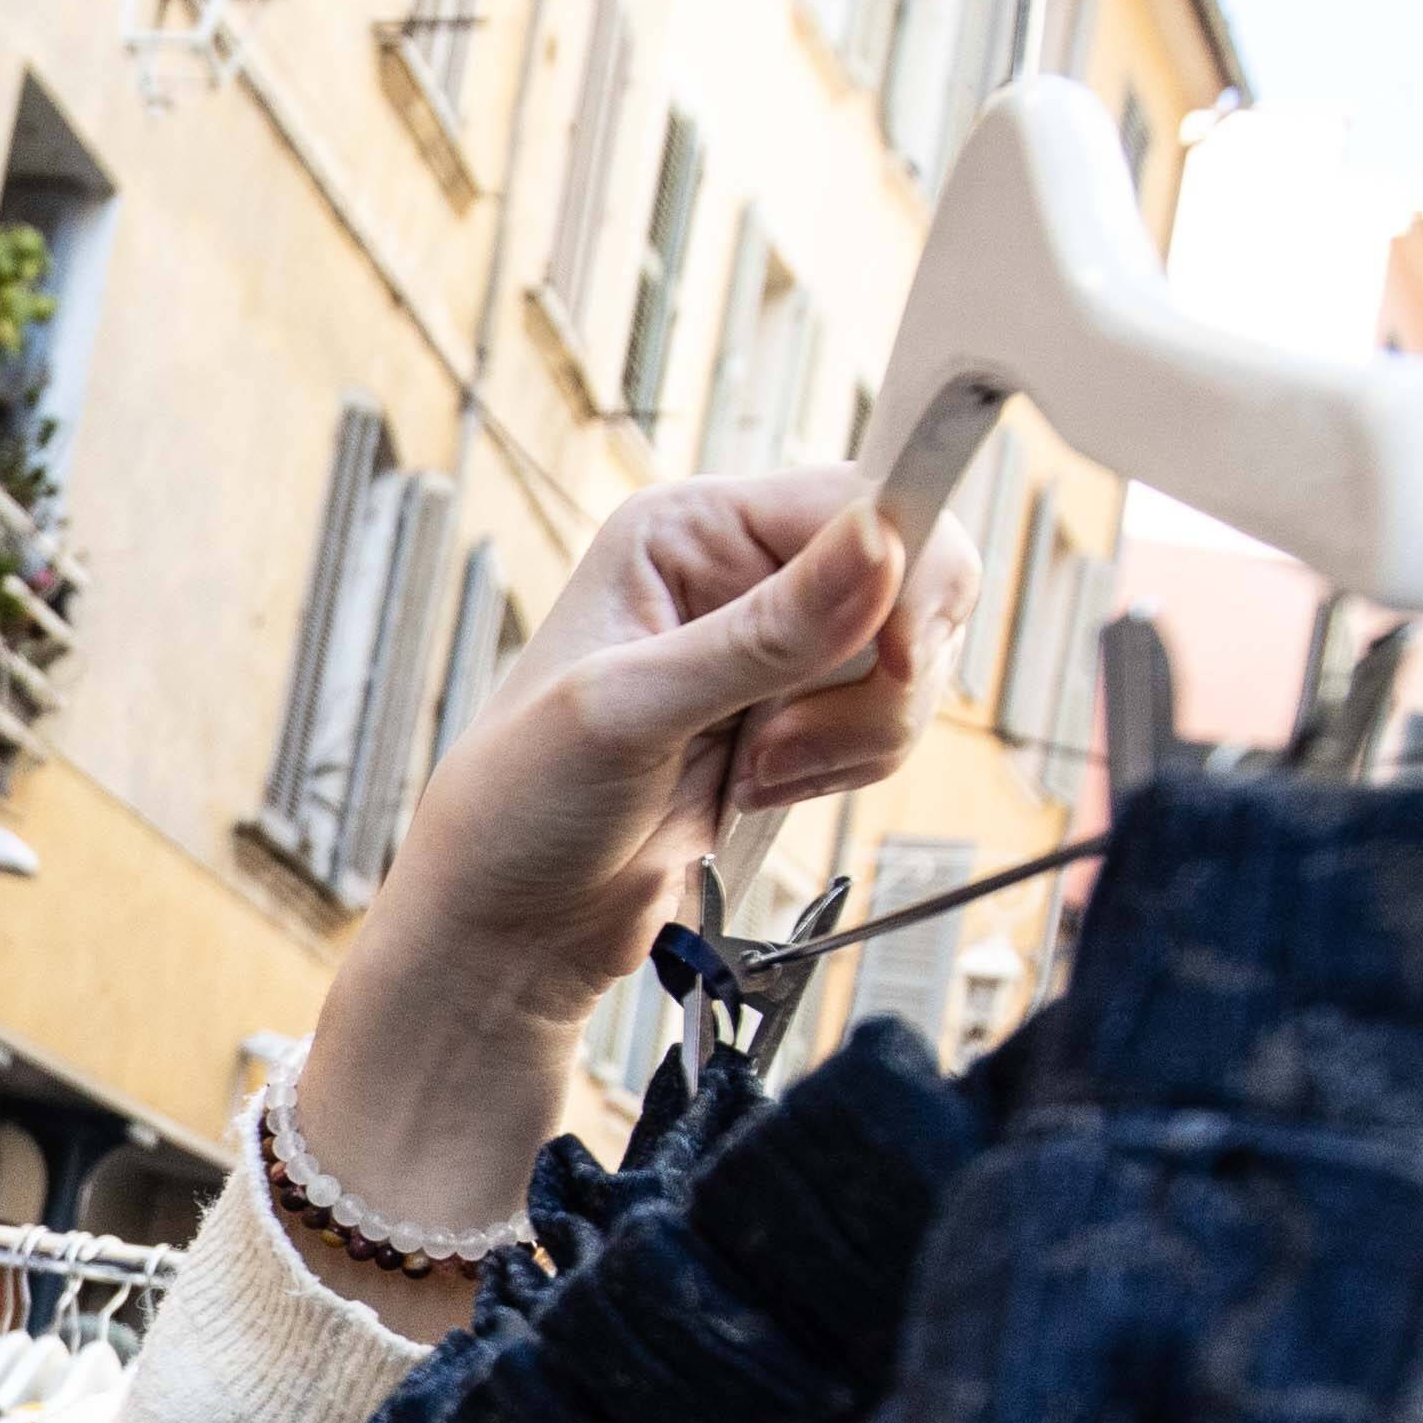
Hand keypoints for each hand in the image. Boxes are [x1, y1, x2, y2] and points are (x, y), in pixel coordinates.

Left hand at [386, 462, 956, 1022]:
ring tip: (750, 775)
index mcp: (689, 529)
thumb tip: (880, 541)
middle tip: (780, 741)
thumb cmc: (520, 803)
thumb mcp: (629, 708)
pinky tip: (756, 793)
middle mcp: (739, 572)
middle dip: (877, 678)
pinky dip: (846, 768)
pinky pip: (884, 724)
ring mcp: (774, 650)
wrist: (512, 921)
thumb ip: (762, 633)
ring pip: (908, 664)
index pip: (860, 501)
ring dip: (853, 737)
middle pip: (911, 581)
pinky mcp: (798, 719)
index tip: (897, 660)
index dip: (905, 576)